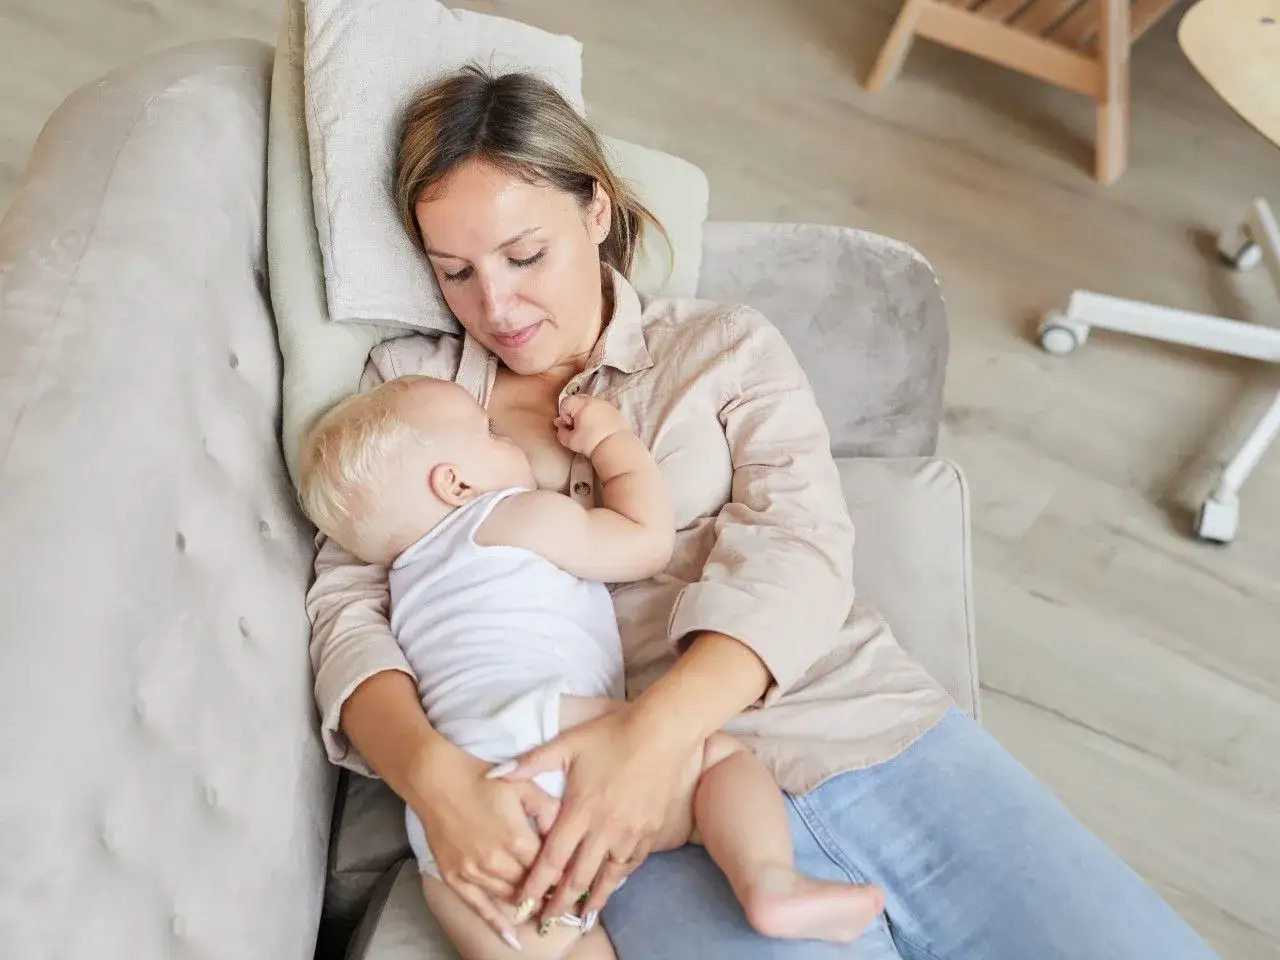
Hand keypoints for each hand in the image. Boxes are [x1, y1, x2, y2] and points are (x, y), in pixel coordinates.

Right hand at [410, 742, 560, 943]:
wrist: (437, 780)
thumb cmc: (482, 779)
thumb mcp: (523, 786)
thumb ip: (548, 810)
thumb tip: (567, 832)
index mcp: (517, 839)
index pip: (549, 869)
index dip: (562, 874)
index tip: (574, 877)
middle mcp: (496, 862)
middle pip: (531, 887)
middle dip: (548, 891)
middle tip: (562, 896)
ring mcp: (473, 872)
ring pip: (509, 898)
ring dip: (527, 903)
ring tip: (544, 908)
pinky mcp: (455, 877)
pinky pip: (479, 907)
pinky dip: (496, 924)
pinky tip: (512, 939)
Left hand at [500, 704, 697, 921]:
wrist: (661, 733)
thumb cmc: (611, 736)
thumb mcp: (567, 744)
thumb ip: (529, 763)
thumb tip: (494, 775)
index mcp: (579, 810)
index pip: (551, 859)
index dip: (536, 884)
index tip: (523, 902)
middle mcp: (604, 829)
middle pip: (577, 877)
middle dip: (560, 903)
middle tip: (547, 920)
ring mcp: (629, 833)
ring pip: (607, 878)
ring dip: (591, 899)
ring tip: (579, 915)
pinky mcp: (650, 832)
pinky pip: (631, 864)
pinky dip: (618, 879)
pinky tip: (611, 886)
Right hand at [553, 395, 627, 457]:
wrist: (616, 447)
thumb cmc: (591, 443)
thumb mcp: (570, 441)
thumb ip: (561, 432)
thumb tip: (560, 425)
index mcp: (581, 404)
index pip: (565, 402)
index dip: (564, 415)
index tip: (571, 426)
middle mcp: (593, 399)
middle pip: (577, 400)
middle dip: (574, 412)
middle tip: (578, 427)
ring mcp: (605, 403)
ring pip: (589, 404)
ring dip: (586, 413)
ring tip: (590, 427)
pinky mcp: (614, 409)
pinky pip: (600, 408)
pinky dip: (597, 414)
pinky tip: (599, 427)